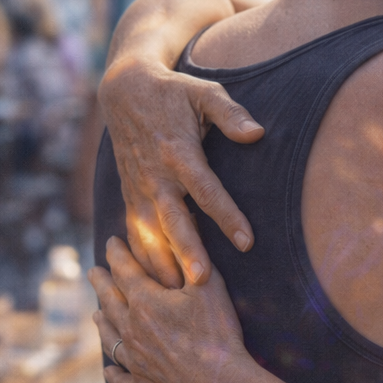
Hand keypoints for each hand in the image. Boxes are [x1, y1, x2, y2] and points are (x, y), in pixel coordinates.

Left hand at [89, 236, 250, 382]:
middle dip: (100, 283)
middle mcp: (131, 330)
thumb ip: (191, 259)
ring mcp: (135, 361)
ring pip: (109, 338)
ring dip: (101, 324)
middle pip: (109, 301)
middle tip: (92, 271)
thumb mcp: (209, 287)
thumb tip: (184, 229)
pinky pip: (121, 379)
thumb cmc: (217, 333)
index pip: (124, 271)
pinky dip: (113, 373)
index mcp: (145, 302)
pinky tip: (109, 370)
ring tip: (95, 315)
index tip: (111, 242)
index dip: (117, 254)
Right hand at [97, 55, 263, 286]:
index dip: (226, 216)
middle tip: (199, 281)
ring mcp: (139, 187)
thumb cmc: (174, 92)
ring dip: (159, 263)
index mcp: (178, 152)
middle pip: (173, 219)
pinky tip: (150, 281)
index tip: (246, 242)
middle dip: (186, 251)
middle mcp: (156, 175)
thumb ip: (230, 113)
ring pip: (148, 232)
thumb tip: (257, 133)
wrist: (124, 90)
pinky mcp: (130, 194)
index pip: (206, 190)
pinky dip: (140, 256)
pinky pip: (133, 230)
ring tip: (173, 293)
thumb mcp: (204, 92)